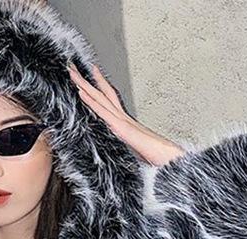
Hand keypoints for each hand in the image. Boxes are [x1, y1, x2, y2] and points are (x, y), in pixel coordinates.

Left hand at [67, 61, 185, 166]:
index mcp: (128, 125)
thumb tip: (130, 152)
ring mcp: (124, 123)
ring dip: (85, 85)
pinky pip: (104, 113)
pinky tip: (81, 93)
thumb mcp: (142, 156)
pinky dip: (92, 102)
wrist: (174, 162)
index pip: (110, 102)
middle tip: (73, 68)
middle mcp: (125, 120)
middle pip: (103, 96)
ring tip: (72, 73)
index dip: (98, 88)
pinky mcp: (123, 130)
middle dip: (87, 81)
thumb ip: (133, 151)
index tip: (89, 76)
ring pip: (101, 99)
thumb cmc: (162, 160)